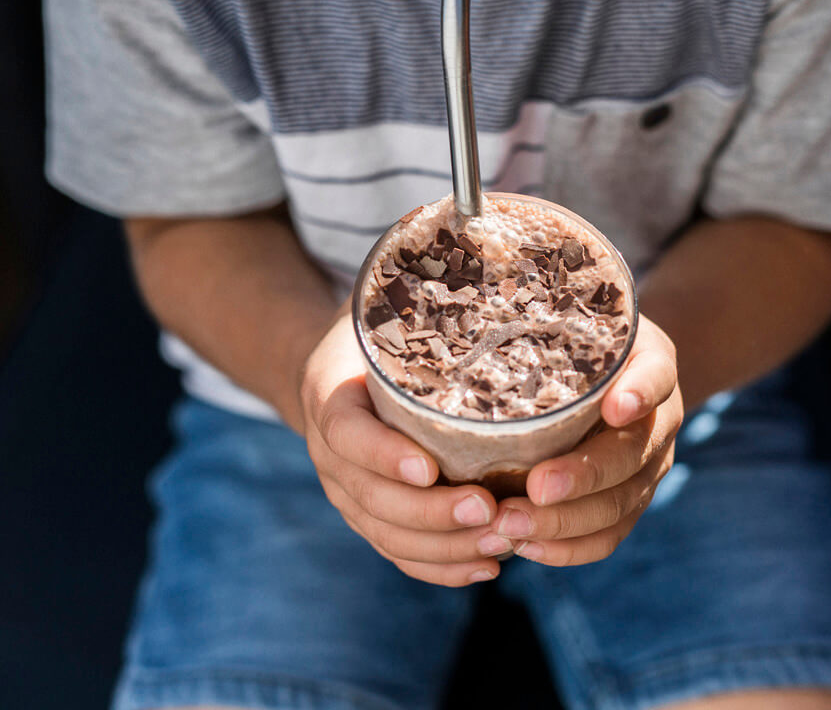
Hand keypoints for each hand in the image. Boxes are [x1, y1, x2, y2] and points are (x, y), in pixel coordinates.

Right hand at [298, 313, 508, 586]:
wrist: (336, 373)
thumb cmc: (376, 330)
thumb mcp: (381, 307)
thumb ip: (415, 300)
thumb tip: (475, 263)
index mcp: (329, 398)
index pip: (347, 435)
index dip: (383, 455)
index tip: (429, 467)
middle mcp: (331, 455)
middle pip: (371, 499)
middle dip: (431, 513)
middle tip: (490, 509)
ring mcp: (348, 493)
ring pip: (387, 535)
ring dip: (445, 547)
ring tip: (501, 540)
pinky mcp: (372, 518)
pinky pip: (399, 555)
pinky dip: (441, 568)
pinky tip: (486, 566)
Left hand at [490, 315, 682, 565]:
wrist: (614, 373)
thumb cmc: (576, 339)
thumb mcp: (572, 318)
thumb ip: (544, 321)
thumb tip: (469, 311)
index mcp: (650, 365)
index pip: (654, 375)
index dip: (640, 392)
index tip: (615, 406)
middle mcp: (656, 420)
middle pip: (631, 455)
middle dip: (584, 476)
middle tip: (534, 487)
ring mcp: (647, 467)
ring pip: (619, 505)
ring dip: (565, 523)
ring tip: (511, 525)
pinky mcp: (629, 502)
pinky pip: (609, 535)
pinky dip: (569, 548)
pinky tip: (526, 547)